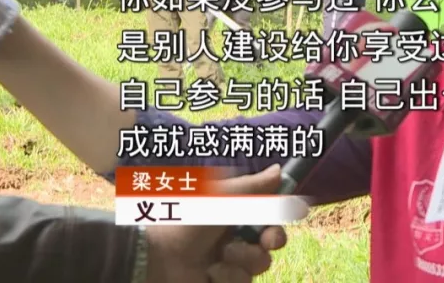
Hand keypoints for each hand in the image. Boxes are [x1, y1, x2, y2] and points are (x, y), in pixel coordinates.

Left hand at [144, 165, 288, 282]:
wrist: (157, 257)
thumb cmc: (188, 220)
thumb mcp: (221, 196)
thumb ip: (254, 186)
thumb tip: (279, 171)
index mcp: (233, 212)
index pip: (269, 214)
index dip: (279, 216)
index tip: (287, 215)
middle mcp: (234, 235)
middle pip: (272, 241)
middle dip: (272, 240)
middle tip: (265, 241)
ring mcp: (228, 261)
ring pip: (260, 263)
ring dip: (243, 259)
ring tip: (221, 256)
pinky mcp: (222, 281)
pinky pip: (242, 281)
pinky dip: (228, 277)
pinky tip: (210, 273)